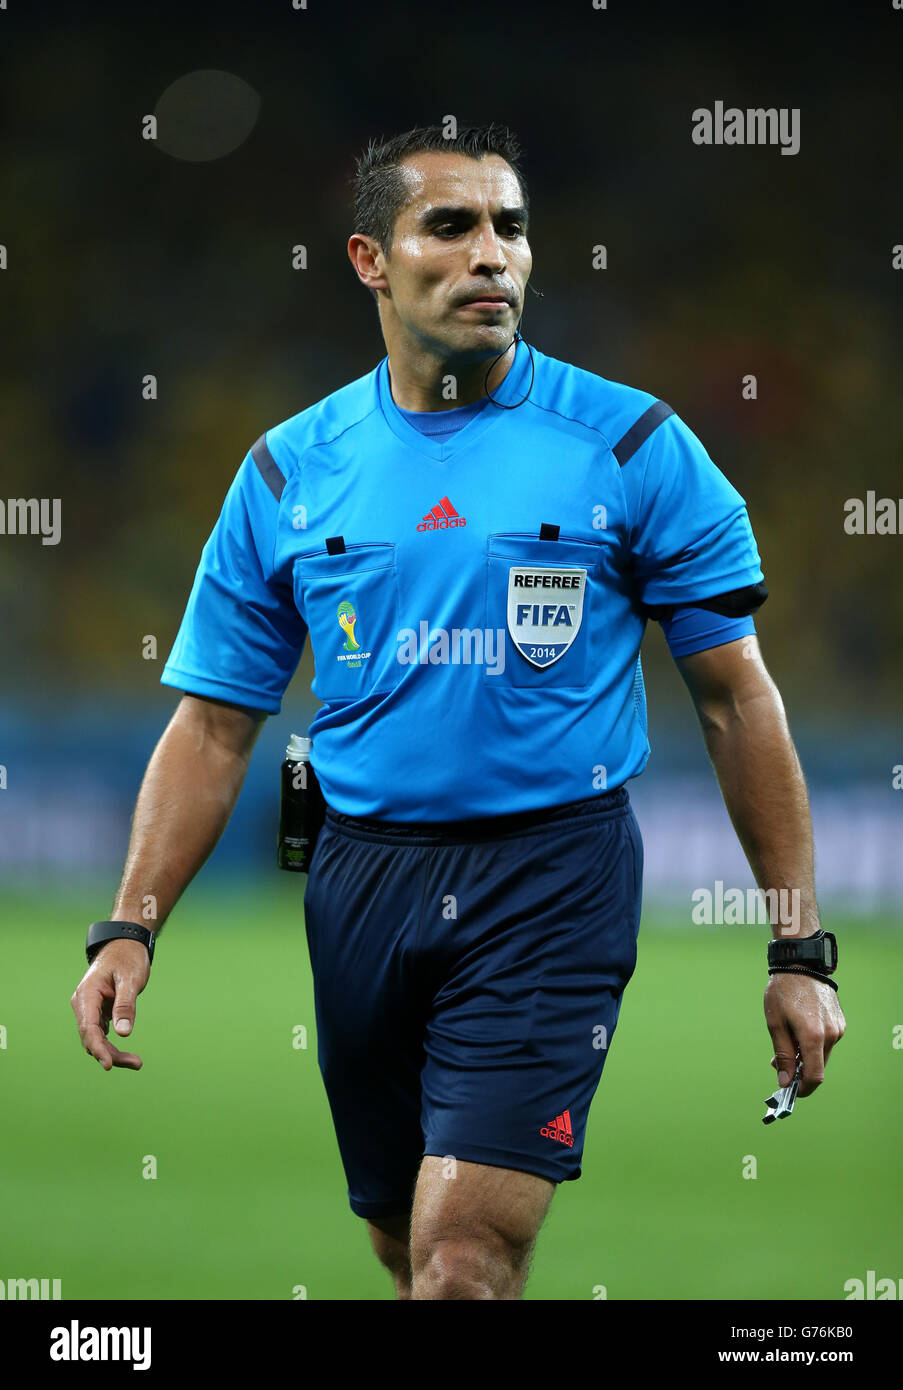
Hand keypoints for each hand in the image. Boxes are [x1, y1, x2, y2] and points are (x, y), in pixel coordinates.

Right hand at [70, 938, 150, 1070]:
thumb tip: (123, 1033)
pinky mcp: (98, 1012)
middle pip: (91, 1038)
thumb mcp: (130, 979)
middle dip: (110, 1054)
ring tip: (136, 1062)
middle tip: (136, 1063)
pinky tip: (127, 1056)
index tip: (108, 1064)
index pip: (88, 1028)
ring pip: (96, 1039)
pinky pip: (101, 1034)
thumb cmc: (128, 959)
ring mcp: (89, 1009)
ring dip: (112, 1052)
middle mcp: (83, 1004)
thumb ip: (125, 1005)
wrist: (125, 945)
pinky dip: (112, 1045)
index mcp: (87, 994)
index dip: (98, 1048)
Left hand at [764, 972, 845, 1097]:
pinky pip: (827, 1041)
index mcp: (813, 1036)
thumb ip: (783, 1055)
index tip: (790, 1090)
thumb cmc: (783, 992)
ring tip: (786, 1040)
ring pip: (822, 1053)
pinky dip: (813, 1043)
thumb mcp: (775, 1023)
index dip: (803, 1089)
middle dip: (799, 1070)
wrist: (801, 964)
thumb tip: (785, 1081)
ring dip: (805, 1055)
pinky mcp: (839, 1021)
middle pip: (818, 1066)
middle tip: (777, 1063)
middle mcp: (831, 1034)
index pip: (815, 1076)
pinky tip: (798, 1030)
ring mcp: (838, 1027)